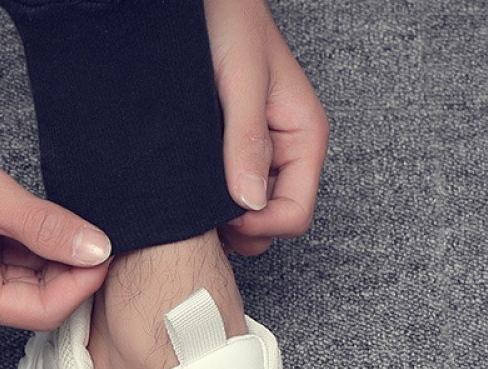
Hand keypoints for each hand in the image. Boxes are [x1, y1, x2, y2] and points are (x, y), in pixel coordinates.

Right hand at [0, 81, 110, 327]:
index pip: (40, 311)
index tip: (108, 250)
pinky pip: (3, 261)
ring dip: (50, 256)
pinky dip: (28, 244)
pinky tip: (43, 219)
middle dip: (69, 272)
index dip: (80, 284)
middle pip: (32, 301)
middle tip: (99, 234)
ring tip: (72, 221)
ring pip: (20, 281)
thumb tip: (95, 250)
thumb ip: (45, 226)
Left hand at [205, 0, 328, 254]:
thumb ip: (247, 140)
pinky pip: (223, 194)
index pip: (295, 215)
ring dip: (218, 217)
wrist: (201, 1)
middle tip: (199, 212)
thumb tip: (251, 201)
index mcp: (302, 136)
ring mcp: (256, 155)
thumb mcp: (242, 79)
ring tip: (188, 197)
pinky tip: (184, 186)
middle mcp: (283, 151)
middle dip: (238, 227)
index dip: (259, 226)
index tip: (222, 216)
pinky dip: (205, 201)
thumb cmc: (227, 20)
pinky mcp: (228, 153)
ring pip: (245, 213)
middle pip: (270, 222)